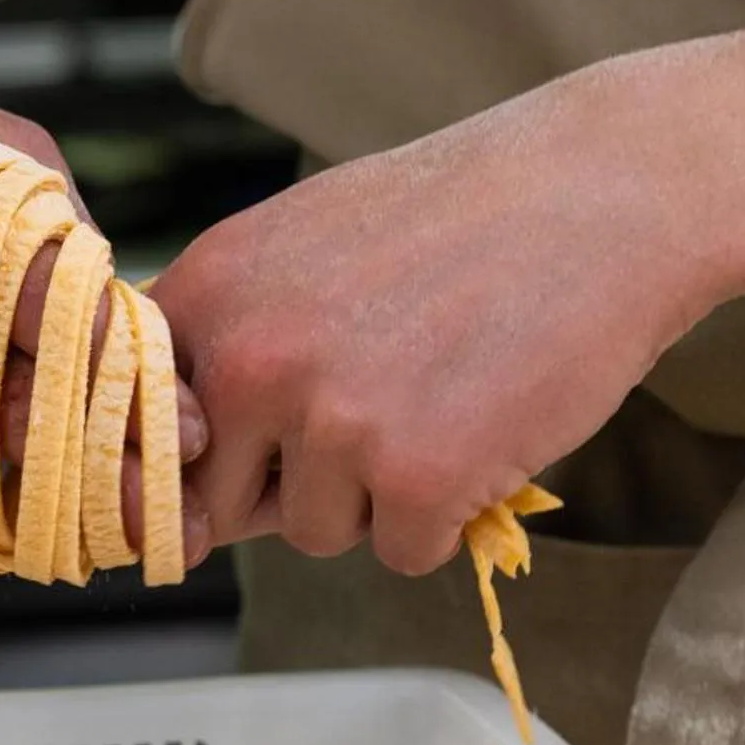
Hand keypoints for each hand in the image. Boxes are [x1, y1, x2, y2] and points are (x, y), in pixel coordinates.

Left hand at [145, 72, 721, 573]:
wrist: (605, 191)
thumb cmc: (456, 220)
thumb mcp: (301, 246)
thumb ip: (228, 345)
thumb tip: (181, 493)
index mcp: (206, 294)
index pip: (138, 431)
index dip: (195, 457)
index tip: (238, 454)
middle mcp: (249, 360)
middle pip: (220, 502)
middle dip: (286, 482)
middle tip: (375, 406)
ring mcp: (329, 422)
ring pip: (312, 532)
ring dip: (372, 498)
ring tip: (438, 399)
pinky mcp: (413, 479)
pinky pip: (399, 553)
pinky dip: (445, 517)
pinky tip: (482, 430)